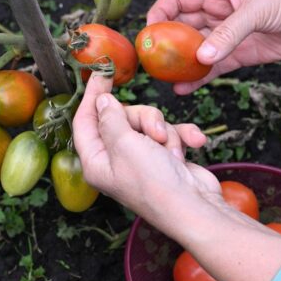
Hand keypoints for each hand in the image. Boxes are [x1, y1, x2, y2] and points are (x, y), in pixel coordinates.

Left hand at [72, 73, 222, 232]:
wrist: (195, 208)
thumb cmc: (155, 183)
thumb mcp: (126, 144)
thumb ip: (111, 118)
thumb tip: (101, 100)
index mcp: (96, 161)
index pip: (85, 121)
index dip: (92, 95)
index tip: (100, 73)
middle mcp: (116, 160)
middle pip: (122, 117)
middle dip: (144, 119)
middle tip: (156, 132)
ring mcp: (142, 159)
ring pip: (148, 123)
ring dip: (165, 132)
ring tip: (171, 150)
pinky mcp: (165, 157)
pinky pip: (170, 134)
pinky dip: (182, 137)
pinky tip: (194, 143)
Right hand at [147, 0, 280, 93]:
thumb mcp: (259, 9)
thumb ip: (230, 33)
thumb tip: (202, 56)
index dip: (160, 13)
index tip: (149, 33)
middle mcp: (219, 11)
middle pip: (182, 26)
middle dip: (166, 43)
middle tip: (152, 62)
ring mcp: (230, 34)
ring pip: (196, 50)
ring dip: (181, 64)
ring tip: (165, 80)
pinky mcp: (243, 54)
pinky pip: (215, 67)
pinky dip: (201, 77)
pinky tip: (185, 88)